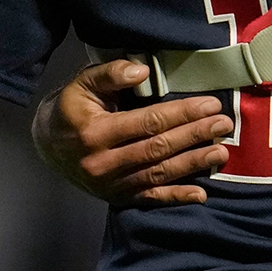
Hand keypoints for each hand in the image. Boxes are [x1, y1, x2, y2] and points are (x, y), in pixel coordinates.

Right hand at [30, 59, 232, 205]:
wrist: (48, 145)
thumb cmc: (72, 108)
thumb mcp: (83, 84)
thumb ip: (110, 74)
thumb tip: (142, 72)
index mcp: (95, 132)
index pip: (148, 122)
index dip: (182, 113)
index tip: (210, 104)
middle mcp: (103, 163)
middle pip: (158, 149)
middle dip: (195, 135)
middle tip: (224, 124)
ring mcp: (110, 184)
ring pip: (158, 174)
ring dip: (193, 164)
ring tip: (221, 151)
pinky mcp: (116, 197)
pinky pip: (149, 198)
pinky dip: (176, 197)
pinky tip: (200, 194)